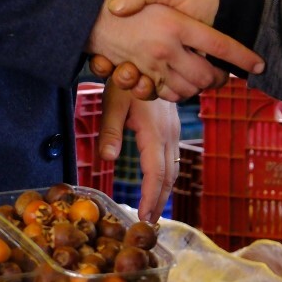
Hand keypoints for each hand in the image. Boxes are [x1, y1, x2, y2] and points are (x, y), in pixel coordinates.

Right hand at [86, 0, 258, 101]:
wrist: (83, 15)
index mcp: (175, 24)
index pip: (220, 46)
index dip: (243, 57)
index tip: (259, 64)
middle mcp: (165, 50)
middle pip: (208, 77)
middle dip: (221, 78)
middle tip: (225, 72)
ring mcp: (150, 68)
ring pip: (190, 90)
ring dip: (200, 87)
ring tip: (205, 76)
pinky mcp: (138, 78)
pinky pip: (166, 95)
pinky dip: (177, 92)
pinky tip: (179, 79)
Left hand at [98, 85, 180, 223]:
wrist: (150, 58)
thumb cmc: (127, 79)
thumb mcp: (113, 102)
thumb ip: (110, 131)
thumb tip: (107, 159)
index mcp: (155, 131)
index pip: (155, 172)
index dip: (150, 196)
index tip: (144, 216)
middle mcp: (169, 134)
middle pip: (168, 175)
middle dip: (158, 201)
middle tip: (148, 223)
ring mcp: (174, 131)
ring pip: (172, 168)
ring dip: (163, 191)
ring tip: (152, 211)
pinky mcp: (173, 129)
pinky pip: (173, 159)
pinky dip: (166, 177)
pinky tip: (158, 186)